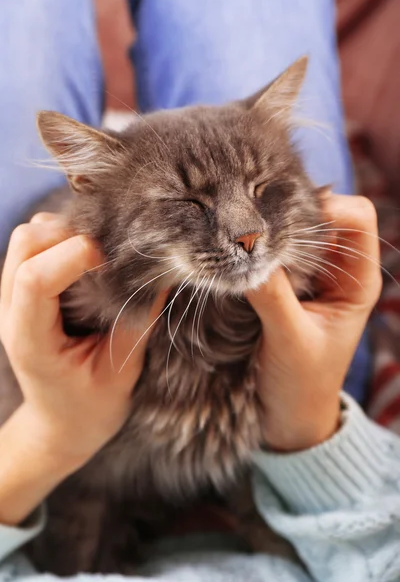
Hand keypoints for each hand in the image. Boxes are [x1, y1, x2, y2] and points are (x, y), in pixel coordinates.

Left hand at [0, 213, 166, 470]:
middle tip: (112, 250)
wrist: (60, 424)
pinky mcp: (23, 291)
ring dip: (66, 233)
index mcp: (30, 340)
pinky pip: (35, 245)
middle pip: (27, 243)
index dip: (75, 255)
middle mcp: (11, 312)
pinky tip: (90, 259)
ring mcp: (11, 298)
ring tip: (102, 254)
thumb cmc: (89, 408)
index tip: (115, 259)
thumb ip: (137, 322)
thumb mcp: (120, 373)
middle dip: (72, 234)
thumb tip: (162, 272)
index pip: (35, 278)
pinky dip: (63, 239)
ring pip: (28, 237)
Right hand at [247, 195, 381, 451]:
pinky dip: (258, 244)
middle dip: (292, 210)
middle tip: (256, 221)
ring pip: (295, 226)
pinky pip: (274, 248)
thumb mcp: (289, 339)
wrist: (288, 414)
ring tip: (243, 235)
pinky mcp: (285, 282)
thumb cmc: (300, 384)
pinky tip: (238, 251)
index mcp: (358, 280)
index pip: (357, 216)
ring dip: (271, 227)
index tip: (285, 221)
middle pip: (323, 210)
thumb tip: (247, 249)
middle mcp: (338, 269)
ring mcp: (310, 274)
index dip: (326, 207)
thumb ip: (272, 294)